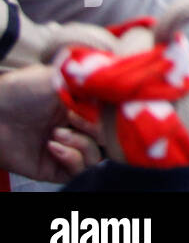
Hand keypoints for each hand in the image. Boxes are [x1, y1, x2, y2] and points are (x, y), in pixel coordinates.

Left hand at [0, 65, 102, 182]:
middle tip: (75, 120)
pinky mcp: (54, 167)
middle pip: (108, 137)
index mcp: (81, 104)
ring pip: (96, 155)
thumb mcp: (57, 76)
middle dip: (97, 130)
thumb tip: (115, 73)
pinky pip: (78, 170)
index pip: (111, 113)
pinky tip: (52, 146)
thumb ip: (88, 75)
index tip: (102, 107)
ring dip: (81, 144)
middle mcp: (76, 127)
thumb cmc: (19, 92)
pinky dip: (71, 158)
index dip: (111, 113)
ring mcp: (66, 147)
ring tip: (57, 134)